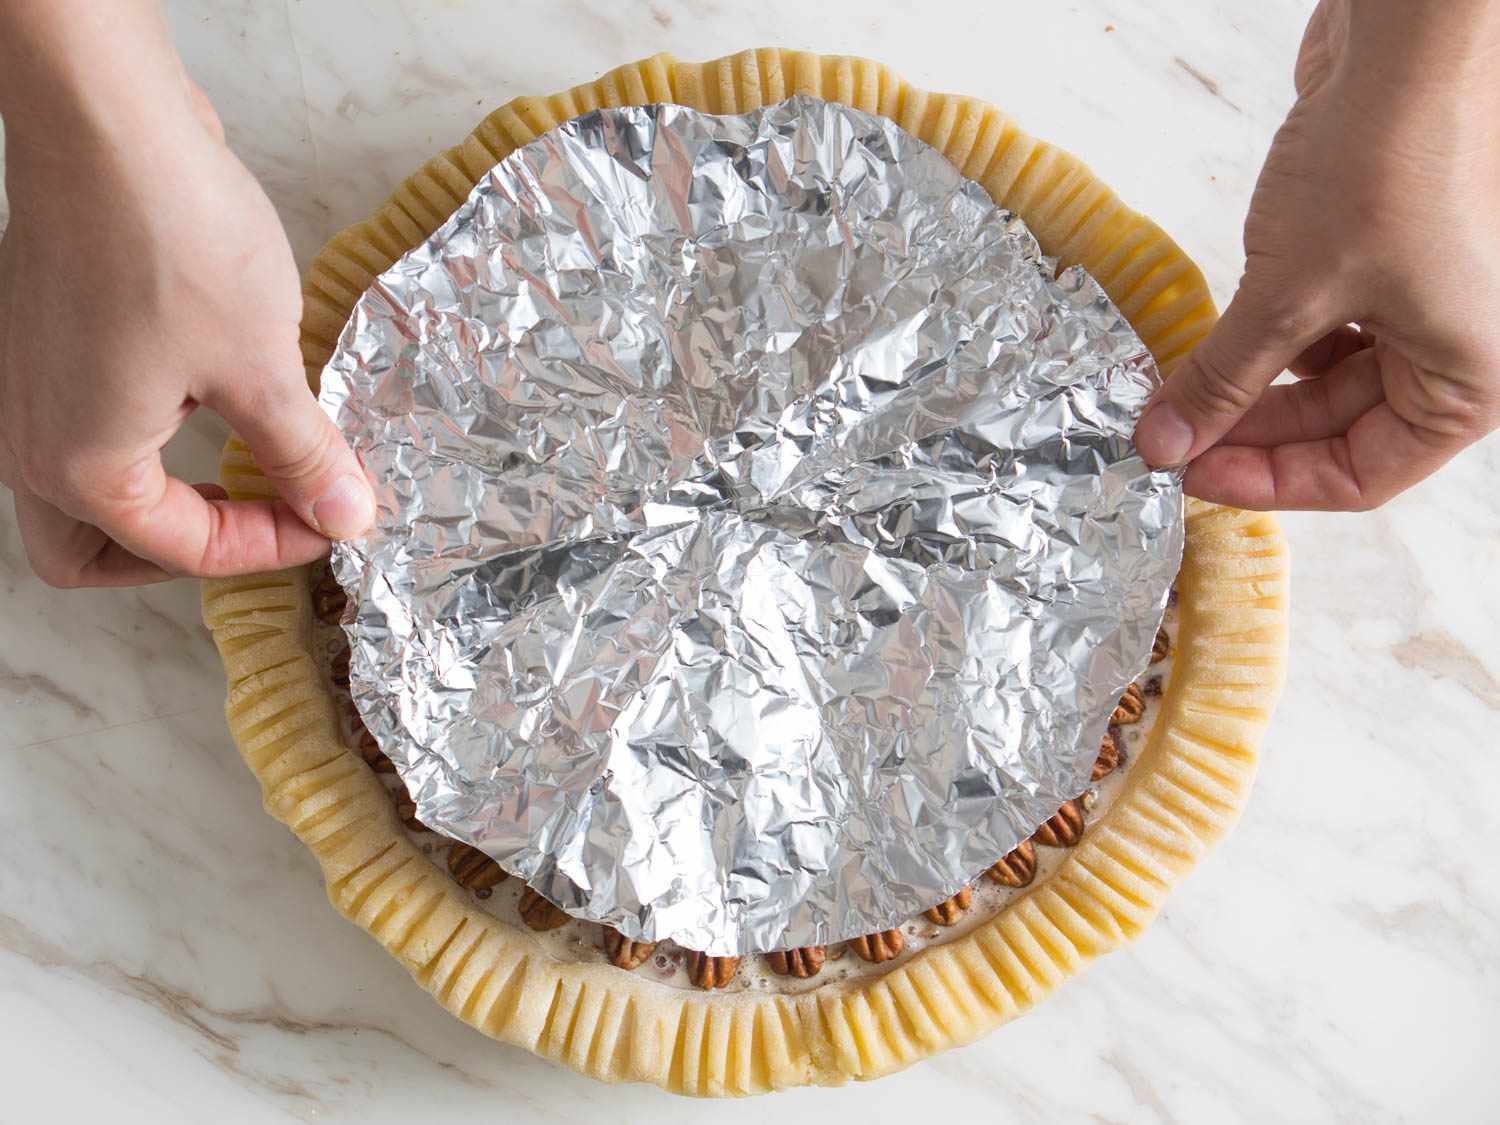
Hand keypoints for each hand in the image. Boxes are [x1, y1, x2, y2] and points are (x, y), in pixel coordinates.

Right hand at [0, 4, 372, 586]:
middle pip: (95, 550)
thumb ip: (303, 456)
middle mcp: (31, 440)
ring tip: (241, 471)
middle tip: (260, 524)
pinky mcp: (37, 343)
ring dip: (157, 498)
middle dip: (180, 550)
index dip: (274, 544)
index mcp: (80, 467)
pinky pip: (81, 427)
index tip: (335, 516)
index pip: (186, 549)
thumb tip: (346, 515)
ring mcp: (23, 389)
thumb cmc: (171, 240)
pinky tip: (210, 405)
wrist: (109, 124)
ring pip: (80, 494)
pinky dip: (139, 441)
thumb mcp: (262, 368)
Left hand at [1134, 0, 1499, 509]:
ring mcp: (1425, 301)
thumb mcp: (1289, 294)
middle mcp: (1459, 347)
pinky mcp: (1385, 258)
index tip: (1192, 478)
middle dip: (1249, 433)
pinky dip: (1268, 340)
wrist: (1408, 41)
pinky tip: (1219, 343)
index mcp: (1471, 380)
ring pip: (1325, 380)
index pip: (1363, 477)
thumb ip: (1224, 379)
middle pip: (1340, 430)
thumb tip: (1166, 444)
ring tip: (1181, 393)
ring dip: (1252, 388)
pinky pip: (1322, 326)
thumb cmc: (1387, 162)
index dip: (1270, 484)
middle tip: (1169, 437)